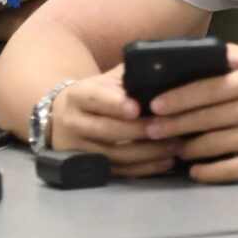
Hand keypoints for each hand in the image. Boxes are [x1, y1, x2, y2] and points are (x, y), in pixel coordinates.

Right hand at [45, 68, 182, 178]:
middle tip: (168, 129)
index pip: (95, 98)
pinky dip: (144, 169)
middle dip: (137, 131)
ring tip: (175, 147)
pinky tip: (165, 162)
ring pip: (113, 155)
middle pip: (105, 130)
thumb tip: (162, 66)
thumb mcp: (105, 80)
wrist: (63, 116)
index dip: (115, 104)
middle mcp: (73, 122)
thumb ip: (128, 75)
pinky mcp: (89, 167)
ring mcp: (79, 148)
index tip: (138, 108)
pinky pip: (119, 171)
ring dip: (147, 153)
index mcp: (78, 95)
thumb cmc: (96, 95)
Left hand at [145, 45, 237, 182]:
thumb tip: (183, 60)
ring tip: (171, 148)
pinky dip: (210, 172)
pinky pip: (233, 169)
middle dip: (175, 125)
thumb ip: (229, 60)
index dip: (179, 97)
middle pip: (209, 117)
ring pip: (217, 144)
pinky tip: (195, 171)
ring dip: (188, 149)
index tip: (154, 104)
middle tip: (151, 130)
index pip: (210, 87)